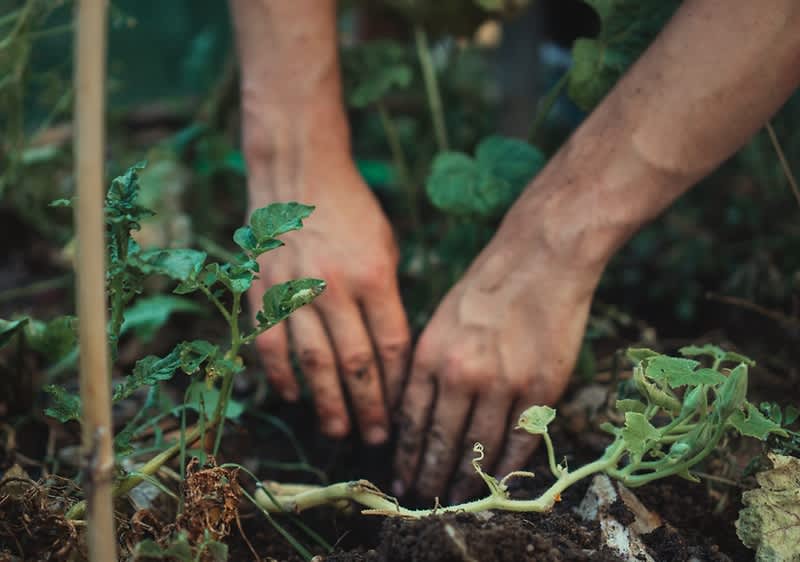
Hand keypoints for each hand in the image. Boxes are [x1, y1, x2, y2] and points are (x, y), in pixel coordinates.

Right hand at [247, 162, 409, 444]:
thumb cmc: (352, 211)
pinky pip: (271, 343)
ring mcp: (295, 290)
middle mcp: (335, 287)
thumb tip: (391, 352)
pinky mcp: (263, 290)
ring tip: (339, 431)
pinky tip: (294, 397)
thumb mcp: (386, 246)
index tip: (403, 411)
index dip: (397, 385)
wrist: (298, 173)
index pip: (391, 345)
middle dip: (368, 407)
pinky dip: (282, 375)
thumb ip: (388, 297)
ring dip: (326, 403)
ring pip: (313, 362)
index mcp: (374, 276)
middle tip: (376, 439)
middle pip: (355, 363)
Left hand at [393, 200, 601, 502]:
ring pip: (479, 449)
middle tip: (424, 501)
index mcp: (430, 355)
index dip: (406, 457)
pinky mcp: (540, 388)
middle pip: (441, 442)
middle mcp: (461, 374)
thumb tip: (415, 413)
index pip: (411, 422)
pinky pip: (520, 441)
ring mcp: (503, 383)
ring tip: (457, 499)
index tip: (401, 479)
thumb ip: (428, 366)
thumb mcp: (440, 319)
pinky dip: (508, 468)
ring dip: (466, 480)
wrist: (540, 257)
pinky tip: (498, 484)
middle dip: (429, 477)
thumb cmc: (487, 285)